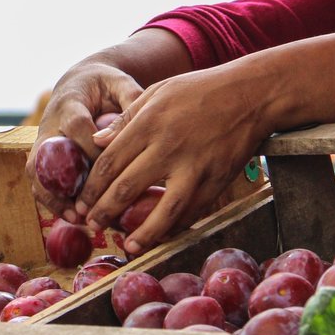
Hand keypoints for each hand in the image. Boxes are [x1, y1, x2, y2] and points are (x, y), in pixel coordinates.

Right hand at [25, 60, 143, 220]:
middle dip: (65, 182)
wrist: (79, 82)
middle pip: (48, 155)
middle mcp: (50, 124)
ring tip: (76, 219)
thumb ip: (131, 97)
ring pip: (37, 172)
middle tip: (86, 207)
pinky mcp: (42, 155)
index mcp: (70, 104)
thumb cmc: (104, 85)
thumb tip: (142, 121)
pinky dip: (51, 199)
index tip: (111, 173)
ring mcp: (42, 141)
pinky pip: (39, 180)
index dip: (91, 150)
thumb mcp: (119, 82)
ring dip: (54, 197)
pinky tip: (71, 217)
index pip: (77, 127)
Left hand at [78, 63, 272, 254]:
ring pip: (163, 209)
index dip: (92, 187)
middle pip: (127, 187)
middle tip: (92, 225)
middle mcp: (169, 147)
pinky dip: (176, 226)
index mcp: (150, 122)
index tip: (82, 202)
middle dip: (105, 211)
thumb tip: (97, 143)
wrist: (252, 94)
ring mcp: (195, 166)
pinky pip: (192, 210)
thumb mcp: (159, 91)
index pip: (110, 161)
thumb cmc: (202, 89)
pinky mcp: (217, 180)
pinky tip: (162, 234)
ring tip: (127, 245)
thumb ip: (126, 118)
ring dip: (142, 232)